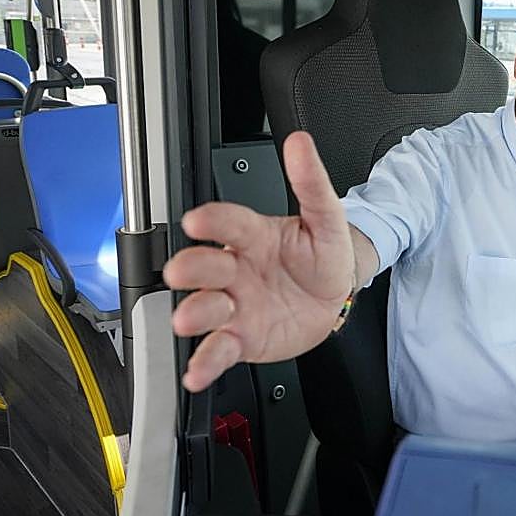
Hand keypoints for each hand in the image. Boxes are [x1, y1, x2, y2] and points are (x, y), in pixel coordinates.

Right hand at [163, 131, 353, 391]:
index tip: (197, 220)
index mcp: (252, 236)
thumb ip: (312, 182)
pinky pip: (218, 350)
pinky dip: (204, 363)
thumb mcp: (326, 216)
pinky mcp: (241, 337)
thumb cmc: (321, 253)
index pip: (228, 223)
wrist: (334, 294)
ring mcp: (235, 305)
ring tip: (188, 319)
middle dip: (190, 268)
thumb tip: (300, 143)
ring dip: (193, 313)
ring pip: (205, 308)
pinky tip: (196, 372)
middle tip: (181, 271)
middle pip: (205, 265)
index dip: (212, 221)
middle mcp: (235, 270)